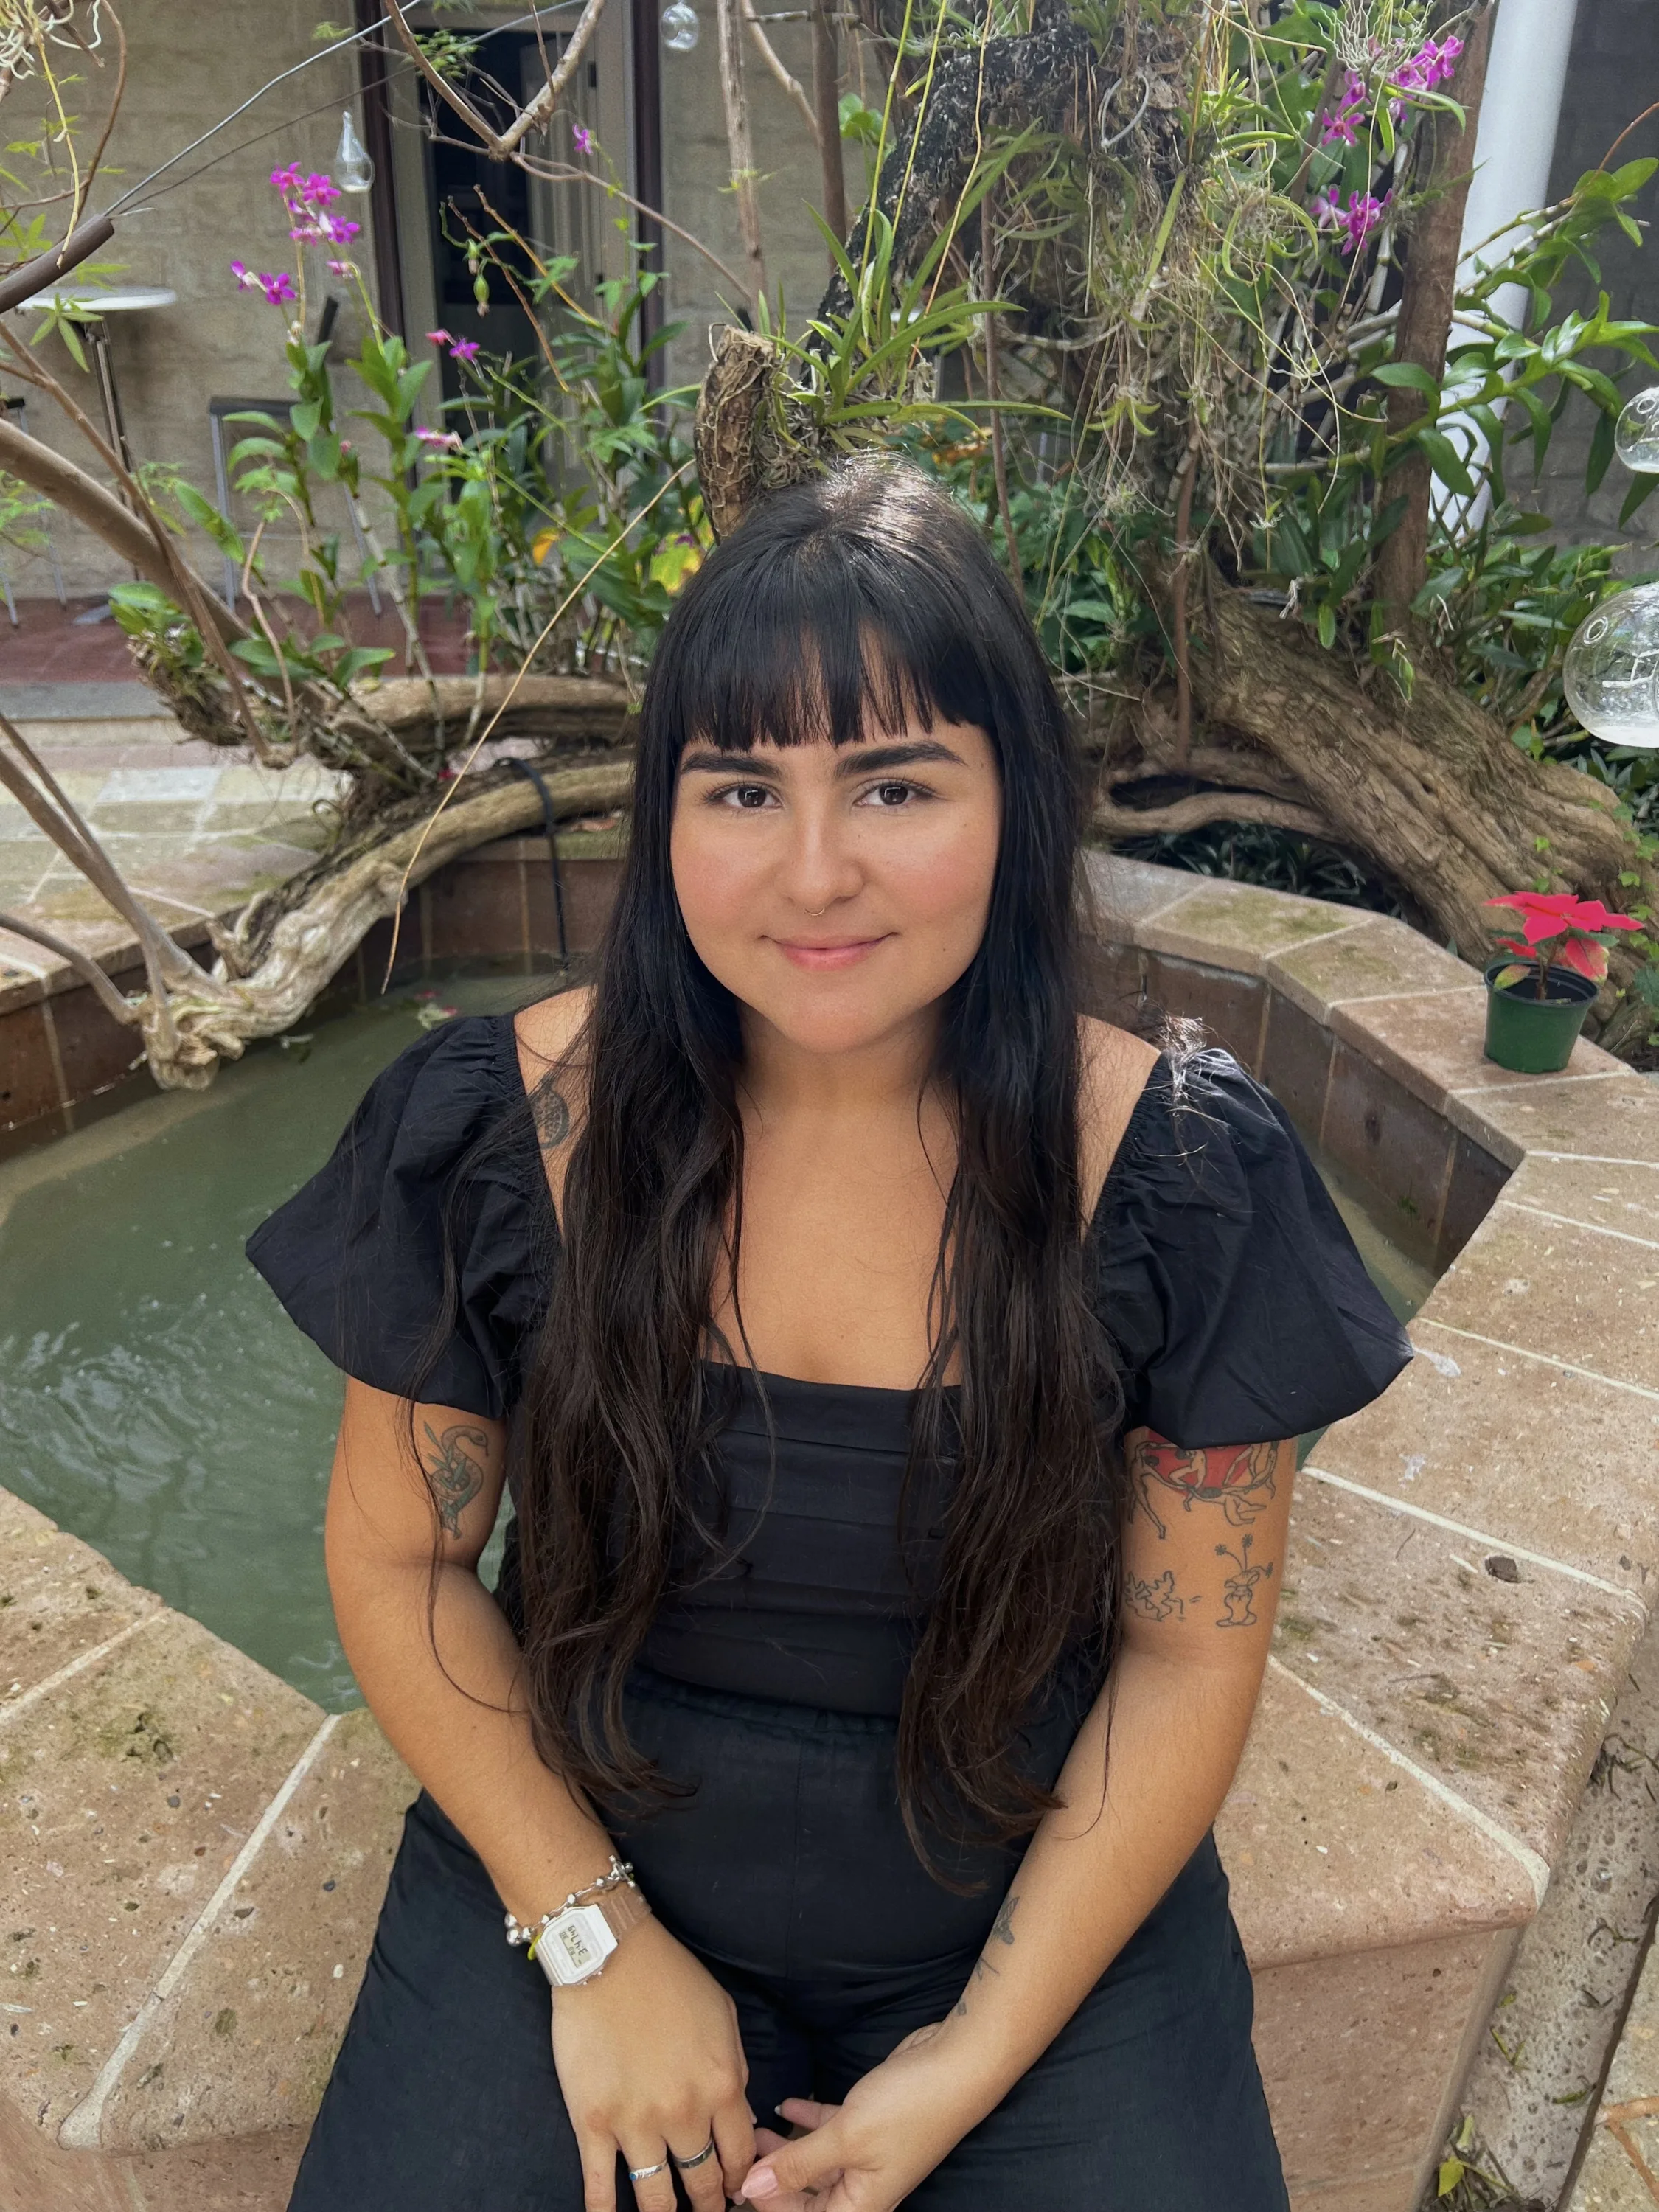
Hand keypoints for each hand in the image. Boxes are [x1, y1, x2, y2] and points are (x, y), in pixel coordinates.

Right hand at [550, 1917, 753, 2210]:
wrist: (608, 1954)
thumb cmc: (670, 1977)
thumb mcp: (723, 2016)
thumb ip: (735, 2070)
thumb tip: (738, 2119)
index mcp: (722, 2085)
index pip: (740, 2154)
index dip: (740, 2180)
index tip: (736, 2192)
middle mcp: (683, 2113)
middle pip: (702, 2182)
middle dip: (709, 2205)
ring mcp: (635, 2123)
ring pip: (655, 2196)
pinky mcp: (592, 2122)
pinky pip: (599, 2186)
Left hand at [737, 2020, 1001, 2209]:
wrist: (957, 2066)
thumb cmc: (908, 2109)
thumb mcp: (846, 2138)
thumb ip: (797, 2164)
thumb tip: (752, 2188)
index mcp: (861, 2205)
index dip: (771, 2204)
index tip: (740, 2179)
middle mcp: (864, 2186)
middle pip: (808, 2195)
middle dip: (775, 2177)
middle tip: (744, 2152)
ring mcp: (868, 2154)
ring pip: (817, 2161)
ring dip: (788, 2147)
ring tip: (757, 2128)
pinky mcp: (870, 2123)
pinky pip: (831, 2130)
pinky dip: (808, 2120)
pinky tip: (786, 2104)